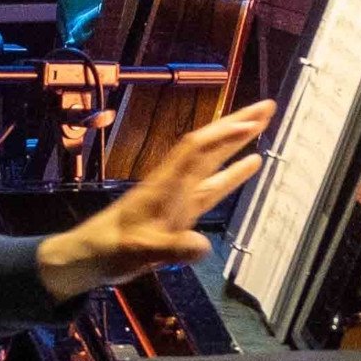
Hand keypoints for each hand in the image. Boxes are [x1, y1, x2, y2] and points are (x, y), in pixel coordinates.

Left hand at [35, 101, 272, 298]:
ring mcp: (180, 194)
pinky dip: (233, 173)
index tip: (251, 124)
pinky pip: (214, 185)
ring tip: (263, 123)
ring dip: (238, 141)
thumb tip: (201, 245)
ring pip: (214, 161)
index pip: (197, 151)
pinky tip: (251, 164)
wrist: (93, 254)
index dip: (223, 136)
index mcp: (165, 185)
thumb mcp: (141, 251)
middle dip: (237, 124)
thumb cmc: (113, 249)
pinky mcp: (182, 209)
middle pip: (209, 144)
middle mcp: (175, 182)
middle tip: (267, 106)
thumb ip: (171, 248)